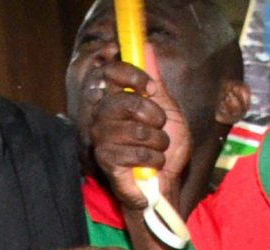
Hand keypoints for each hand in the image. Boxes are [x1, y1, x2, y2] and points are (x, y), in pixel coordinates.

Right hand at [86, 60, 193, 215]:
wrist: (165, 183)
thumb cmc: (164, 148)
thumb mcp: (167, 109)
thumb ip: (156, 81)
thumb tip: (147, 47)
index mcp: (114, 100)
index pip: (109, 73)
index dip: (130, 75)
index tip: (150, 88)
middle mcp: (102, 117)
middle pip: (126, 102)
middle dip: (154, 117)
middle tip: (159, 129)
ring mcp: (102, 140)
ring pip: (135, 131)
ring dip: (158, 144)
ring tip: (158, 151)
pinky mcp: (106, 164)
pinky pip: (133, 155)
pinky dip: (152, 161)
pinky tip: (150, 167)